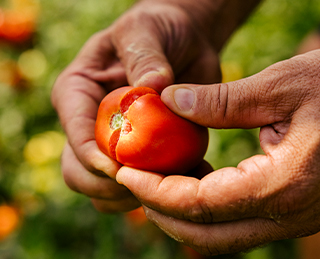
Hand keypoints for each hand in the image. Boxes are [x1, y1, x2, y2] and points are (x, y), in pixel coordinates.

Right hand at [51, 0, 224, 212]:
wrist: (181, 45)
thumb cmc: (156, 31)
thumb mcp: (145, 31)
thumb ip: (145, 57)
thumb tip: (153, 87)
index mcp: (77, 94)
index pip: (74, 133)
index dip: (92, 157)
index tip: (122, 168)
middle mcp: (88, 124)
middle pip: (79, 172)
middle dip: (107, 185)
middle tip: (146, 184)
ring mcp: (111, 144)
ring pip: (103, 190)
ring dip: (130, 196)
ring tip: (166, 185)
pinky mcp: (136, 155)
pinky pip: (134, 189)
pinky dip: (153, 195)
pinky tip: (181, 182)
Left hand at [116, 50, 319, 254]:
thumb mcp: (281, 85)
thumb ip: (222, 100)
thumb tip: (170, 100)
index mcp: (281, 186)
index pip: (197, 205)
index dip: (154, 191)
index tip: (125, 172)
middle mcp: (285, 215)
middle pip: (202, 234)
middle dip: (159, 211)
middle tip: (133, 181)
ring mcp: (289, 219)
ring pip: (217, 236)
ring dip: (179, 214)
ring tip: (154, 180)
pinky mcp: (288, 210)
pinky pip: (235, 223)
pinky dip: (203, 209)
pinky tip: (191, 180)